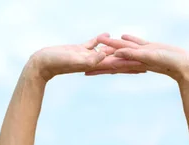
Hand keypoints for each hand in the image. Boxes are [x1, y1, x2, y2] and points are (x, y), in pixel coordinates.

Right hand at [30, 34, 146, 79]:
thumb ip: (90, 58)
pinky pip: (93, 44)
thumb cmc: (56, 63)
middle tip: (147, 60)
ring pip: (107, 51)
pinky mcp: (79, 49)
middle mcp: (94, 61)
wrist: (41, 64)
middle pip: (117, 60)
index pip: (119, 64)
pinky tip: (108, 36)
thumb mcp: (75, 59)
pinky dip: (101, 40)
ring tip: (131, 49)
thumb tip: (105, 55)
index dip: (132, 64)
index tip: (147, 65)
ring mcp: (87, 55)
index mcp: (96, 64)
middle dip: (132, 60)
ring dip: (119, 50)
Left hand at [87, 34, 188, 80]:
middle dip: (100, 60)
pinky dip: (128, 40)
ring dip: (111, 46)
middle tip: (86, 60)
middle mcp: (134, 61)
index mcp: (132, 64)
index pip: (111, 66)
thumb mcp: (148, 57)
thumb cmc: (167, 63)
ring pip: (123, 49)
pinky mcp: (150, 48)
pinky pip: (136, 43)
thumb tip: (117, 54)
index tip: (85, 71)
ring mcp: (142, 54)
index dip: (98, 67)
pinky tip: (123, 36)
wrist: (184, 66)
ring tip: (100, 43)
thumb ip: (133, 54)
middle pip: (113, 59)